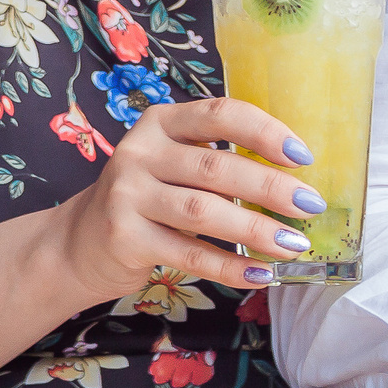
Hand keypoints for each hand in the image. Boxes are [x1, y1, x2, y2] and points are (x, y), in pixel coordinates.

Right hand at [47, 97, 321, 302]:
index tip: (302, 156)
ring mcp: (127, 195)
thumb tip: (295, 177)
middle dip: (271, 188)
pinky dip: (231, 267)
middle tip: (310, 206)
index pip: (221, 114)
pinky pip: (189, 254)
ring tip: (293, 244)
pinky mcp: (124, 238)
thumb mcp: (174, 164)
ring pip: (205, 212)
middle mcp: (140, 152)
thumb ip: (219, 160)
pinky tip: (262, 273)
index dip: (265, 132)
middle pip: (218, 168)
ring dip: (256, 230)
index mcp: (162, 122)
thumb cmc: (147, 198)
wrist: (77, 243)